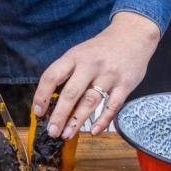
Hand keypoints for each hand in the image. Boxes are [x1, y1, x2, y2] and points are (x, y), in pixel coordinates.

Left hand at [32, 11, 160, 138]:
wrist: (132, 35)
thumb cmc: (101, 48)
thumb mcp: (79, 52)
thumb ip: (67, 72)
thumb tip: (50, 98)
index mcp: (74, 56)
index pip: (52, 76)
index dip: (42, 94)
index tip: (38, 111)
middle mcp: (90, 65)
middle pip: (71, 93)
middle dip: (59, 115)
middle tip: (52, 131)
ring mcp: (108, 75)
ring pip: (90, 101)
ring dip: (77, 121)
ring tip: (67, 134)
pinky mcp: (125, 84)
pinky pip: (112, 106)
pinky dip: (103, 120)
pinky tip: (94, 131)